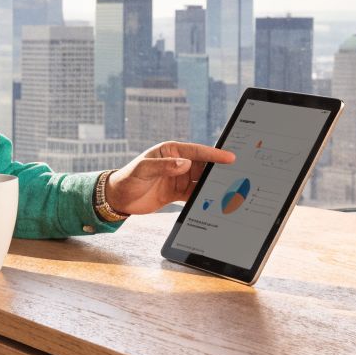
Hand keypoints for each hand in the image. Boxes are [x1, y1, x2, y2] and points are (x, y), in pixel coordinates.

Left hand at [105, 141, 235, 215]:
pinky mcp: (178, 192)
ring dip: (213, 185)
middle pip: (203, 166)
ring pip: (202, 180)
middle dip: (219, 170)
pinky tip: (214, 202)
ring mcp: (179, 178)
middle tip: (237, 175)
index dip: (214, 154)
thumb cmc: (128, 179)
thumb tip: (185, 163)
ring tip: (230, 190)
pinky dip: (204, 197)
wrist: (118, 199)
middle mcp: (177, 163)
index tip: (230, 157)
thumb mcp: (143, 170)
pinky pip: (195, 194)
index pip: (197, 151)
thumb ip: (163, 166)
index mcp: (171, 151)